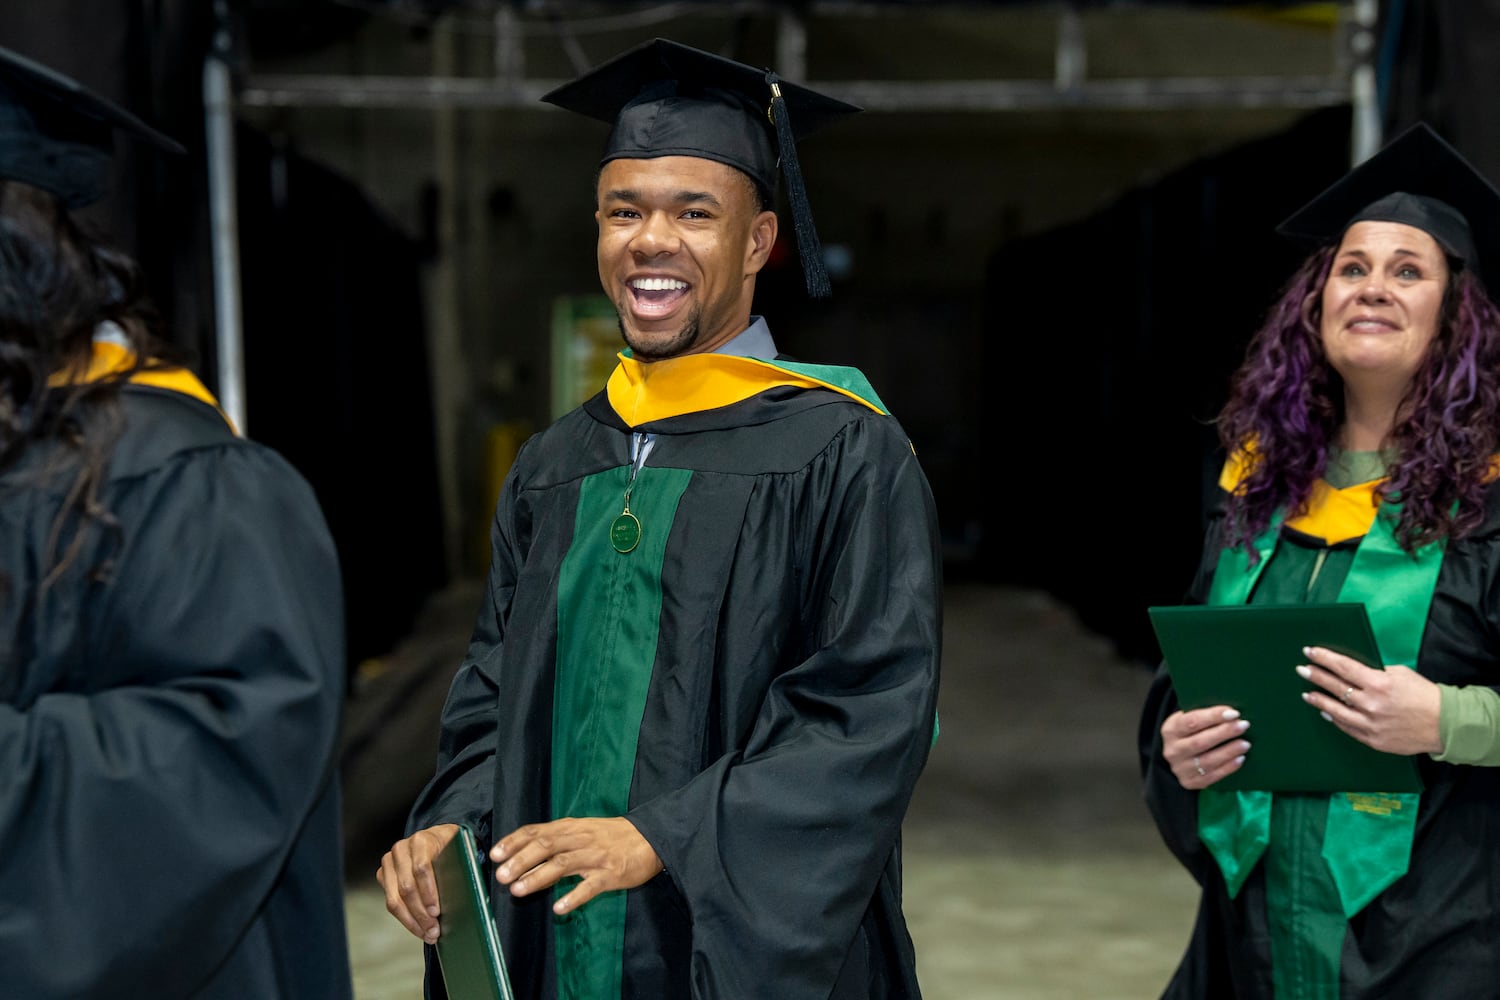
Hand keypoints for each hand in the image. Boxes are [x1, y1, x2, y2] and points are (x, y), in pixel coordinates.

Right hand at [376, 823, 459, 943]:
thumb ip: (458, 869)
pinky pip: (391, 903)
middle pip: (407, 887)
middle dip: (421, 913)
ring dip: (412, 921)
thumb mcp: (458, 852)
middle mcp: (401, 849)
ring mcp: (390, 862)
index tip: (437, 911)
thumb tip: (461, 898)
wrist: (436, 839)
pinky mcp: (384, 875)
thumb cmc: (449, 848)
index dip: (429, 892)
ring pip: (395, 899)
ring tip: (427, 933)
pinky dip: (405, 919)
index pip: (421, 868)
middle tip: (434, 930)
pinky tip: (418, 928)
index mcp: (421, 841)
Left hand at [491, 816, 662, 915]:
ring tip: (518, 890)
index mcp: (570, 828)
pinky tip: (559, 908)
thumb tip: (523, 857)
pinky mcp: (611, 874)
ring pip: (562, 864)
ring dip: (538, 877)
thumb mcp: (582, 830)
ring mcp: (595, 857)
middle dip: (520, 860)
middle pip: (546, 846)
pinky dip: (573, 897)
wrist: (651, 837)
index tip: (495, 854)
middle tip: (501, 876)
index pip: (537, 831)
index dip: (515, 842)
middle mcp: (580, 839)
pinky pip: (590, 887)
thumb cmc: (611, 836)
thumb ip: (556, 841)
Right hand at [1160, 705, 1251, 788]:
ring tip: (1245, 744)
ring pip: (1207, 761)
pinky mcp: (1189, 782)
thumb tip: (1231, 713)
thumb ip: (1204, 716)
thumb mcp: (1188, 720)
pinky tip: (1240, 759)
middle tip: (1243, 726)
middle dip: (1224, 733)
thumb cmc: (1190, 732)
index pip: (1192, 722)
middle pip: (1200, 742)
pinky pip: (1212, 776)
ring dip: (1229, 751)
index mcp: (1170, 730)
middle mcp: (1172, 750)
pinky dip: (1228, 767)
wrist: (1178, 755)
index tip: (1234, 713)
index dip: (1213, 716)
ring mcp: (1180, 768)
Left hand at [1298, 645, 1441, 754]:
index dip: (1324, 658)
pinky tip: (1325, 712)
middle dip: (1315, 676)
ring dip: (1318, 700)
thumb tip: (1352, 671)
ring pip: (1335, 711)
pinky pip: (1348, 728)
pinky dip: (1335, 719)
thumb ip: (1375, 673)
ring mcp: (1371, 724)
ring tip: (1307, 693)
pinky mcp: (1374, 740)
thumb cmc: (1424, 695)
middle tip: (1301, 670)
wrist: (1445, 724)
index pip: (1343, 667)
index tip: (1309, 652)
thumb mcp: (1400, 674)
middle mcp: (1371, 704)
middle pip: (1335, 687)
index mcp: (1379, 683)